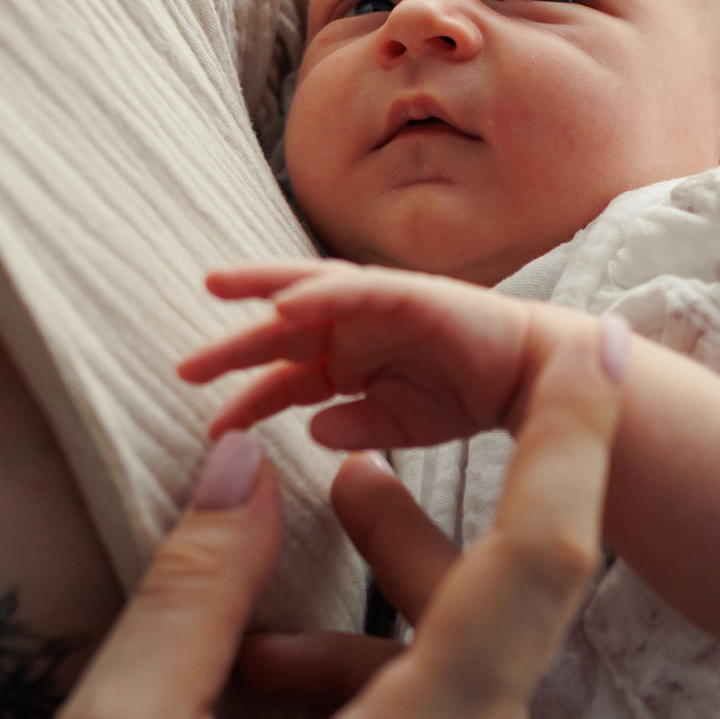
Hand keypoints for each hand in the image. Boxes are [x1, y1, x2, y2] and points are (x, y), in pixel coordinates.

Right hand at [4, 319, 624, 718]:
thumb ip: (194, 582)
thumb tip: (247, 458)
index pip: (539, 568)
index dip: (575, 442)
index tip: (602, 348)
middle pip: (488, 637)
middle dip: (404, 564)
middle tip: (331, 491)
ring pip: (477, 713)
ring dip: (384, 671)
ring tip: (254, 688)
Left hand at [179, 260, 592, 449]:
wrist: (535, 380)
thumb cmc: (466, 396)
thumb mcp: (399, 425)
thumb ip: (356, 428)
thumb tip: (312, 433)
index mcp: (350, 361)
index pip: (286, 378)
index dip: (248, 400)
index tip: (210, 430)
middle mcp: (356, 328)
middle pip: (284, 332)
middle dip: (235, 346)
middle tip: (184, 368)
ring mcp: (381, 306)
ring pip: (310, 292)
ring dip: (264, 287)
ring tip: (218, 286)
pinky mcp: (411, 293)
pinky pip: (359, 290)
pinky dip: (322, 292)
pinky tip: (287, 302)